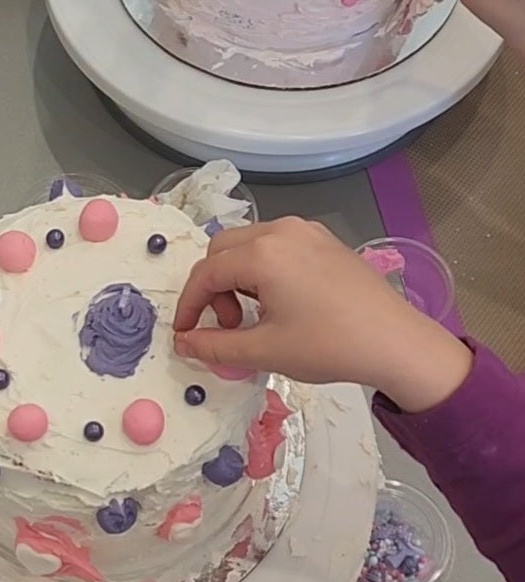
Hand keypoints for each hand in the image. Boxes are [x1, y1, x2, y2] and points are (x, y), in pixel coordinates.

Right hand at [172, 218, 472, 412]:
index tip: (186, 333)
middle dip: (213, 287)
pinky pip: (276, 245)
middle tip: (228, 324)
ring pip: (248, 244)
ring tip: (254, 315)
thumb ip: (214, 346)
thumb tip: (182, 342)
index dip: (188, 305)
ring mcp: (306, 231)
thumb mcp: (264, 351)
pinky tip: (280, 301)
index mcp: (262, 254)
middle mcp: (280, 231)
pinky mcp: (324, 240)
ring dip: (237, 277)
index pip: (205, 273)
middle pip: (222, 250)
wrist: (398, 343)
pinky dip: (262, 269)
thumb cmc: (329, 346)